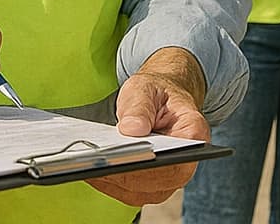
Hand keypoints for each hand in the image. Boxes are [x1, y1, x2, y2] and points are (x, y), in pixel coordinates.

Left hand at [87, 51, 209, 206]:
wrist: (160, 100)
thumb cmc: (156, 93)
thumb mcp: (146, 88)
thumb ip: (140, 106)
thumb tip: (132, 129)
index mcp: (193, 134)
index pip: (175, 159)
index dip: (148, 164)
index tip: (121, 159)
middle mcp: (185, 163)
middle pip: (156, 182)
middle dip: (123, 175)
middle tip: (94, 165)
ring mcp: (169, 178)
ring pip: (140, 192)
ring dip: (112, 181)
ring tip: (86, 167)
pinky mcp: (152, 185)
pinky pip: (129, 192)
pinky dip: (109, 182)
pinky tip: (91, 170)